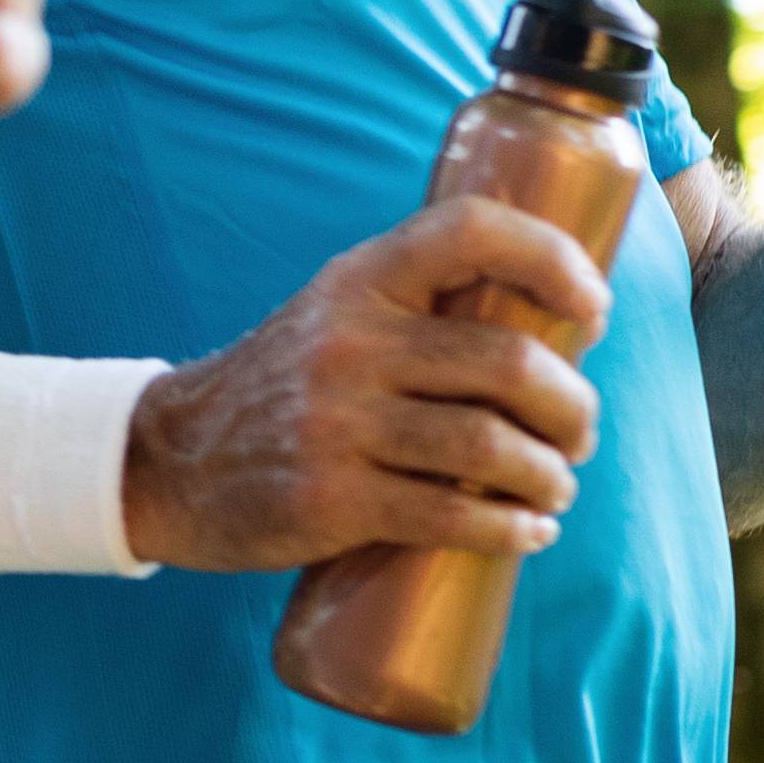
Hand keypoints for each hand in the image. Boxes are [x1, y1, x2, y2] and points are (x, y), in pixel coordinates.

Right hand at [122, 194, 609, 571]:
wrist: (169, 460)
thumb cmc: (285, 386)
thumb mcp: (337, 315)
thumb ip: (421, 304)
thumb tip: (559, 324)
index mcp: (359, 281)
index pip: (470, 232)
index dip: (552, 258)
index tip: (594, 306)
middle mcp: (349, 343)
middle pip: (505, 362)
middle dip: (572, 406)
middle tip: (580, 432)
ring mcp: (337, 425)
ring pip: (487, 446)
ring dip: (549, 473)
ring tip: (557, 484)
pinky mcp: (330, 501)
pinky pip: (448, 517)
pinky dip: (510, 528)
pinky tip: (531, 530)